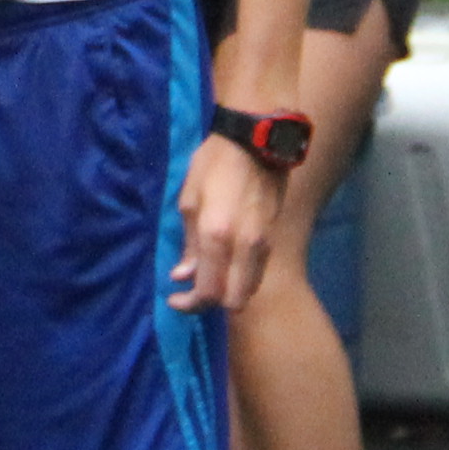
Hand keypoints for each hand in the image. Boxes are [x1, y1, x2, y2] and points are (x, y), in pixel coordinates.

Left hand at [172, 133, 280, 312]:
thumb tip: (182, 277)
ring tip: (206, 279)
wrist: (256, 144)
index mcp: (218, 237)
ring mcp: (264, 245)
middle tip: (191, 293)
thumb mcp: (189, 201)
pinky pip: (257, 273)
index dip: (191, 305)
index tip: (175, 299)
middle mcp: (246, 248)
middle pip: (234, 300)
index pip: (210, 292)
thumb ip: (189, 244)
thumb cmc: (213, 166)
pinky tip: (224, 267)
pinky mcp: (273, 239)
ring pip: (249, 289)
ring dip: (228, 292)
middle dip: (211, 304)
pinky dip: (240, 279)